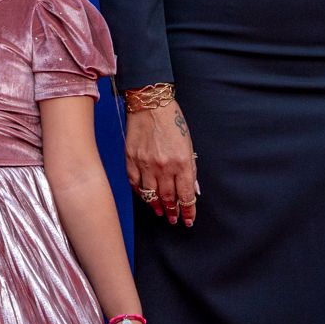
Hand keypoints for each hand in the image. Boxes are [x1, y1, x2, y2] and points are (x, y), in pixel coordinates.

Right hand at [125, 99, 198, 226]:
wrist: (150, 103)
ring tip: (160, 212)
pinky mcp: (131, 159)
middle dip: (172, 212)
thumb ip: (190, 168)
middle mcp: (164, 166)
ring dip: (156, 206)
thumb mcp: (189, 144)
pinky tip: (144, 196)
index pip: (186, 195)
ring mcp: (145, 164)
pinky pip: (135, 183)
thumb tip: (193, 189)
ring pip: (151, 194)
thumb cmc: (172, 121)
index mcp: (182, 162)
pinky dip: (140, 192)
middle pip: (168, 198)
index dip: (188, 211)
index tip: (188, 219)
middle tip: (173, 219)